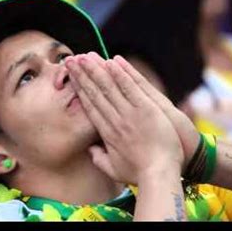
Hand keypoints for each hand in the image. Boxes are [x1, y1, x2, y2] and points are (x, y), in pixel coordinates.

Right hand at [65, 52, 183, 184]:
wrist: (159, 175)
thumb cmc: (139, 174)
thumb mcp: (114, 170)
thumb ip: (99, 159)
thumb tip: (89, 150)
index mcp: (106, 133)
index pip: (90, 106)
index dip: (80, 89)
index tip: (72, 77)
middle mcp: (114, 121)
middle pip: (95, 93)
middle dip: (83, 75)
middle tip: (72, 60)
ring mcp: (129, 114)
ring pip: (109, 88)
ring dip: (97, 70)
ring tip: (86, 56)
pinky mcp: (145, 110)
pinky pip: (130, 88)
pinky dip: (121, 74)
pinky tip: (112, 62)